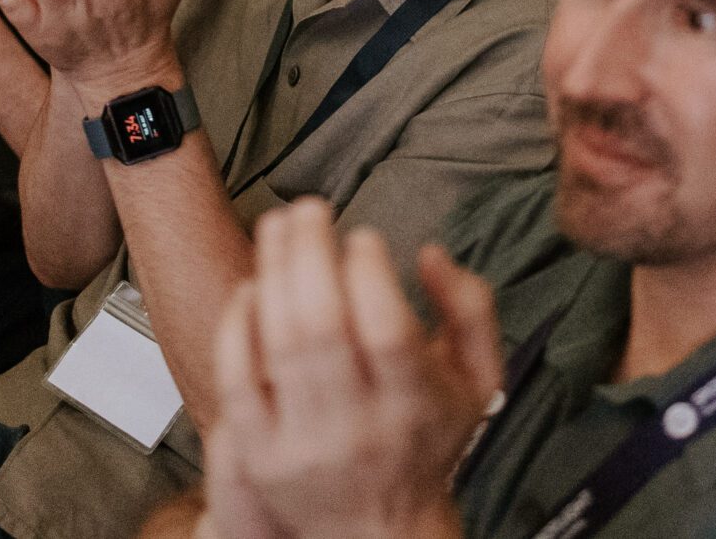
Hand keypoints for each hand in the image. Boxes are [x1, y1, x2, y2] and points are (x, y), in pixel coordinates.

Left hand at [199, 198, 497, 538]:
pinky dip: (238, 325)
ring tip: (277, 228)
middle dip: (308, 251)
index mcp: (415, 405)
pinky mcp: (259, 453)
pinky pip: (237, 378)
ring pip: (277, 343)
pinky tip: (252, 288)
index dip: (368, 271)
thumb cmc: (428, 439)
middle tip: (308, 209)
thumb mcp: (479, 378)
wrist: (381, 533)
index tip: (363, 236)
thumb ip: (472, 308)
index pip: (386, 329)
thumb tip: (431, 253)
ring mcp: (303, 443)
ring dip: (272, 272)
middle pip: (320, 325)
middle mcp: (358, 427)